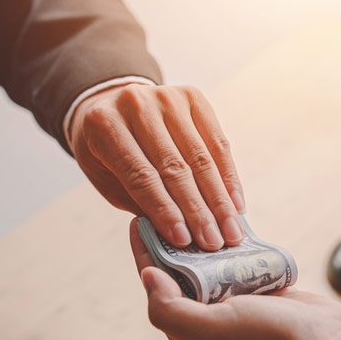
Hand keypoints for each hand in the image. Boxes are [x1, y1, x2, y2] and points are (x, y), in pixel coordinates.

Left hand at [70, 83, 244, 250]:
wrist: (110, 101)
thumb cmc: (106, 150)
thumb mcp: (106, 178)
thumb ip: (138, 200)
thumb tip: (179, 231)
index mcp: (104, 124)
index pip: (141, 175)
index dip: (164, 209)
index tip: (183, 240)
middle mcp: (136, 104)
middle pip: (175, 167)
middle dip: (198, 210)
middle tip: (214, 242)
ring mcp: (168, 96)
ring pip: (201, 157)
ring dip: (219, 199)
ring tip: (231, 231)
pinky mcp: (193, 97)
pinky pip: (218, 142)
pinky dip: (229, 177)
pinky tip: (236, 203)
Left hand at [130, 221, 340, 339]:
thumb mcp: (207, 331)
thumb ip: (169, 308)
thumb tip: (148, 276)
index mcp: (189, 335)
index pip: (157, 289)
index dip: (146, 254)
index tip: (139, 220)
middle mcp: (211, 321)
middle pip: (182, 275)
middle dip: (174, 243)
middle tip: (170, 207)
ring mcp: (240, 308)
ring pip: (213, 267)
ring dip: (205, 242)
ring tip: (197, 210)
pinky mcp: (266, 295)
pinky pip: (244, 266)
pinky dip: (236, 247)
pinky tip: (233, 227)